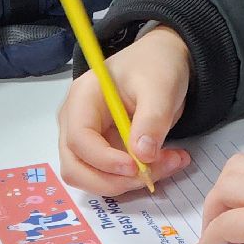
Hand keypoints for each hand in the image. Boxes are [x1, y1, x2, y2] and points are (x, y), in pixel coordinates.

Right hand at [57, 26, 193, 195]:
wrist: (164, 60)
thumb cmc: (156, 65)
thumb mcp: (161, 86)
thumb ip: (152, 119)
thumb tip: (143, 155)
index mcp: (83, 97)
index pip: (79, 138)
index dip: (104, 160)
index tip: (136, 166)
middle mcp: (76, 120)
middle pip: (76, 167)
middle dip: (113, 180)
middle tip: (152, 174)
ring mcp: (87, 138)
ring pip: (91, 178)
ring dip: (126, 183)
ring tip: (168, 164)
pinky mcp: (103, 150)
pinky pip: (110, 176)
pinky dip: (134, 179)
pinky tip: (164, 162)